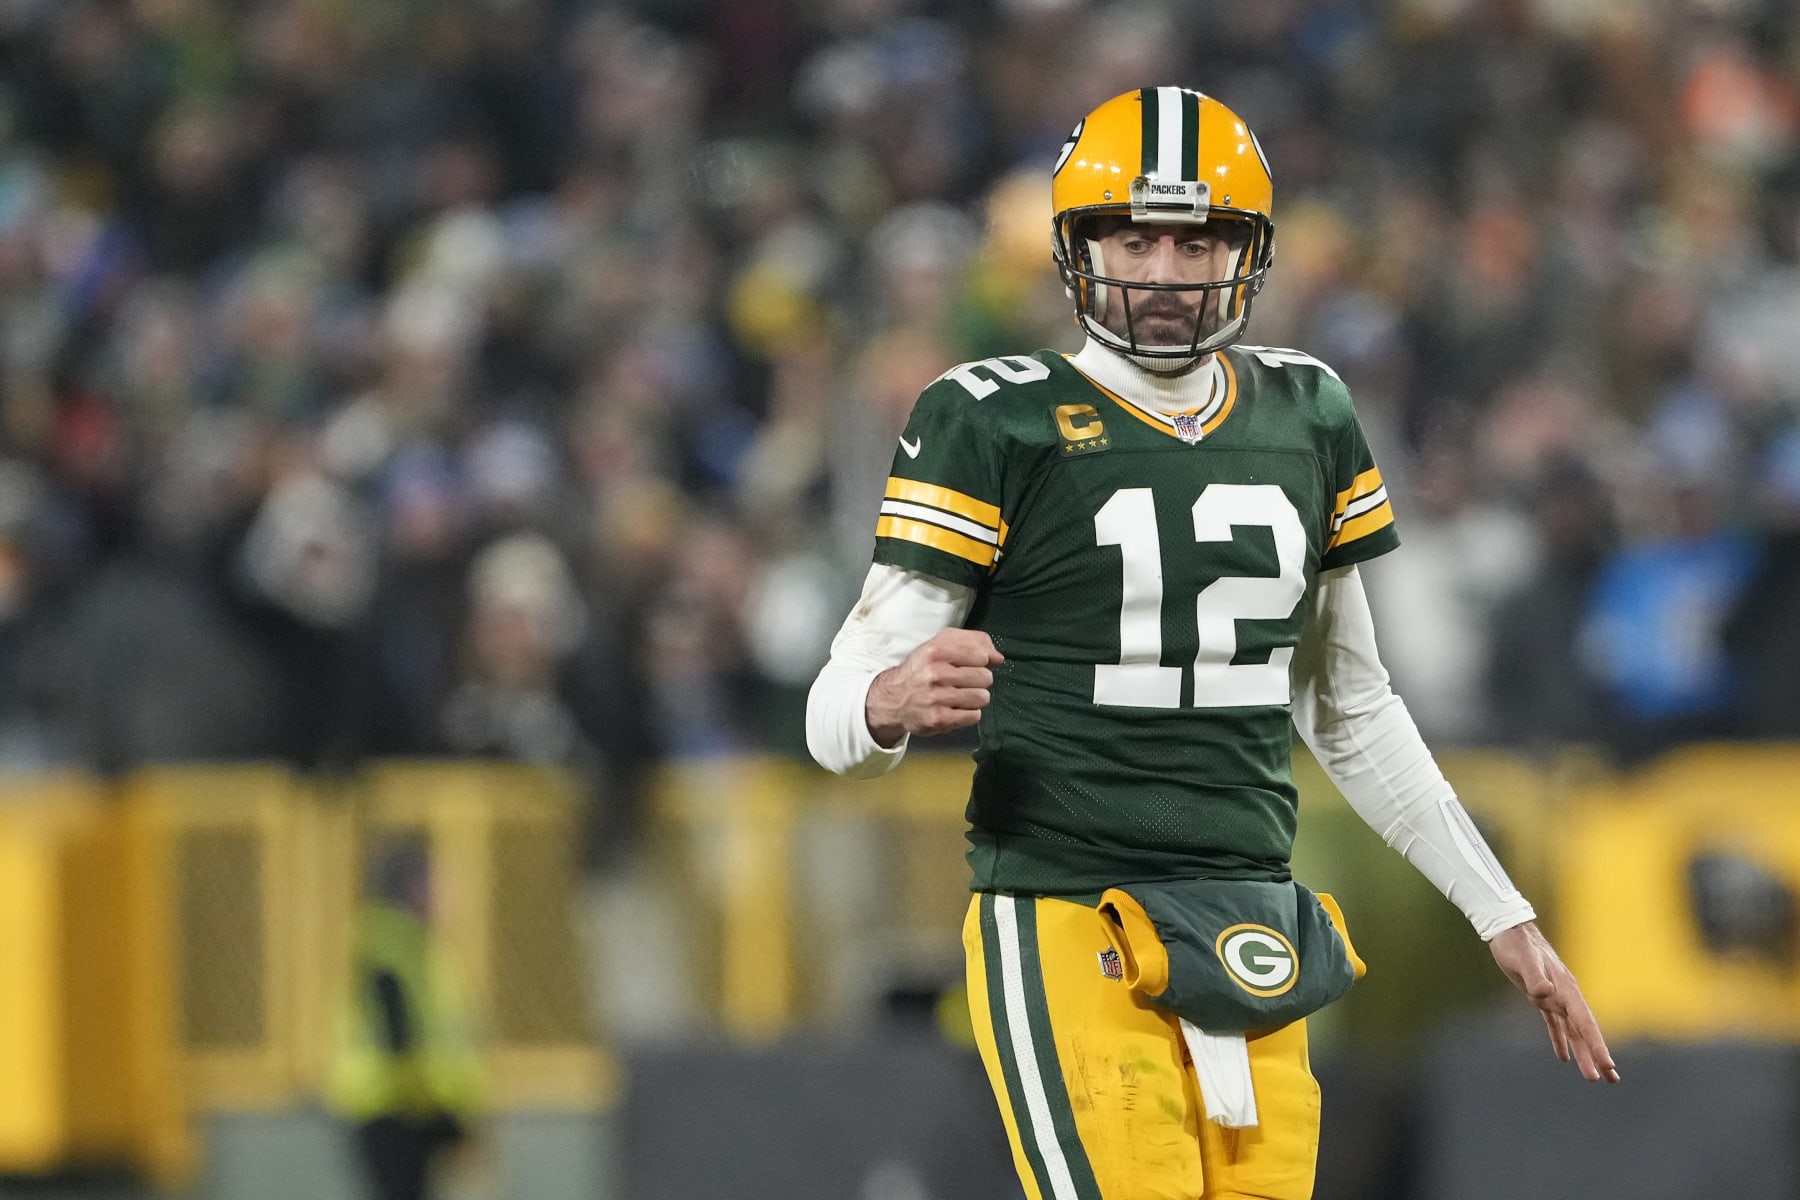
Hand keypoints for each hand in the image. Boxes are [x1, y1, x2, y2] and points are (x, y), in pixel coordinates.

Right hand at [865, 628, 1003, 746]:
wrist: (894, 698)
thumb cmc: (922, 669)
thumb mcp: (940, 643)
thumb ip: (972, 641)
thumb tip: (998, 657)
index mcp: (936, 651)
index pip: (981, 655)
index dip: (981, 661)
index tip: (971, 664)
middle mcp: (935, 673)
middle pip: (985, 677)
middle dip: (979, 680)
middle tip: (964, 682)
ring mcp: (937, 698)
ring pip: (982, 697)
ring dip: (975, 697)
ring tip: (960, 695)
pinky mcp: (939, 719)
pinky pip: (974, 715)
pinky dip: (969, 713)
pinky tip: (956, 708)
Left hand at [1489, 921, 1619, 1082]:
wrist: (1507, 927)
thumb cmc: (1515, 943)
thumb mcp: (1523, 959)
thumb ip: (1534, 976)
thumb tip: (1545, 992)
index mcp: (1566, 989)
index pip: (1585, 1023)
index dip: (1596, 1045)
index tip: (1607, 1066)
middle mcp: (1565, 994)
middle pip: (1585, 1031)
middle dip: (1597, 1055)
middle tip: (1611, 1080)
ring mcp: (1555, 996)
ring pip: (1572, 1030)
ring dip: (1583, 1052)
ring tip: (1593, 1077)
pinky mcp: (1541, 996)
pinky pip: (1555, 1023)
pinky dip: (1560, 1039)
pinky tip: (1564, 1057)